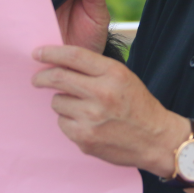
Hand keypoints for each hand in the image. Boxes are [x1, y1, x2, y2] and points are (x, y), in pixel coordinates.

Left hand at [33, 45, 190, 176]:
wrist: (156, 140)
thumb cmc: (138, 105)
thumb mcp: (123, 77)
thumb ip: (95, 69)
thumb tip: (59, 63)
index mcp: (113, 74)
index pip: (74, 55)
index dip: (51, 52)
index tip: (37, 53)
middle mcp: (101, 94)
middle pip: (58, 78)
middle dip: (41, 77)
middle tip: (37, 79)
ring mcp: (92, 118)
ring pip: (57, 102)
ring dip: (62, 102)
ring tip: (81, 108)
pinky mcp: (85, 138)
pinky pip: (62, 123)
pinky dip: (68, 121)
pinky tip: (86, 123)